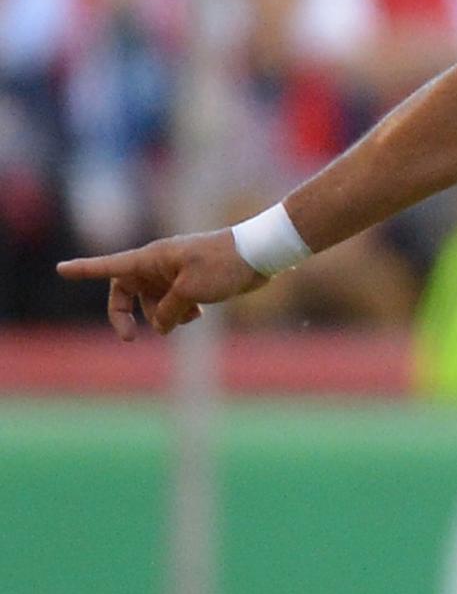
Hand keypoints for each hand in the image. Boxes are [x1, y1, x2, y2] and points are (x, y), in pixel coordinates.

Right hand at [57, 230, 267, 339]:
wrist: (259, 254)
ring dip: (163, 316)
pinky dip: (180, 314)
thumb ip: (168, 310)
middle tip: (130, 338)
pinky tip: (197, 315)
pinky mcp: (192, 283)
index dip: (84, 270)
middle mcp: (157, 265)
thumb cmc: (223, 264)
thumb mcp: (190, 292)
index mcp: (150, 259)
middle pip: (126, 293)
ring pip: (153, 303)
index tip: (60, 269)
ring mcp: (174, 274)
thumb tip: (160, 326)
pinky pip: (174, 304)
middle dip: (127, 315)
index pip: (109, 266)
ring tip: (188, 317)